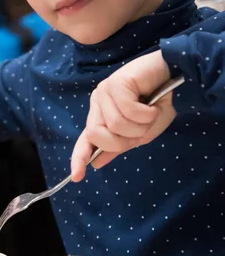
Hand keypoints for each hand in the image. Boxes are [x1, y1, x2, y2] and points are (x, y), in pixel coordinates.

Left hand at [71, 51, 174, 181]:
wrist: (178, 79)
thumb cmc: (161, 104)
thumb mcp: (141, 133)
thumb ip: (119, 145)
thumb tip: (96, 163)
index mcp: (101, 115)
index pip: (85, 139)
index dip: (79, 157)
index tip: (77, 176)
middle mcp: (99, 103)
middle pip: (97, 135)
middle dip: (123, 140)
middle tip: (142, 127)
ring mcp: (105, 92)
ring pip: (115, 126)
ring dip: (140, 126)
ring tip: (150, 113)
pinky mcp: (116, 83)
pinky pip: (128, 112)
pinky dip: (146, 114)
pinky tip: (152, 104)